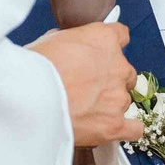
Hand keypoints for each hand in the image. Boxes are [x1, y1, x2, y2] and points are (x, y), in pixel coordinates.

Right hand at [29, 23, 141, 147]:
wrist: (29, 98)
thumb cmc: (34, 67)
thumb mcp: (51, 40)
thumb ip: (73, 43)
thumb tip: (73, 51)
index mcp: (104, 39)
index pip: (121, 35)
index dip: (109, 48)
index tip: (101, 55)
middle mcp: (118, 66)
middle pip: (125, 72)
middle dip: (110, 79)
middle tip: (87, 88)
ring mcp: (118, 96)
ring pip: (125, 100)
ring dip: (110, 104)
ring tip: (85, 112)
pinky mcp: (114, 124)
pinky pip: (134, 128)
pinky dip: (127, 129)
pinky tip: (112, 127)